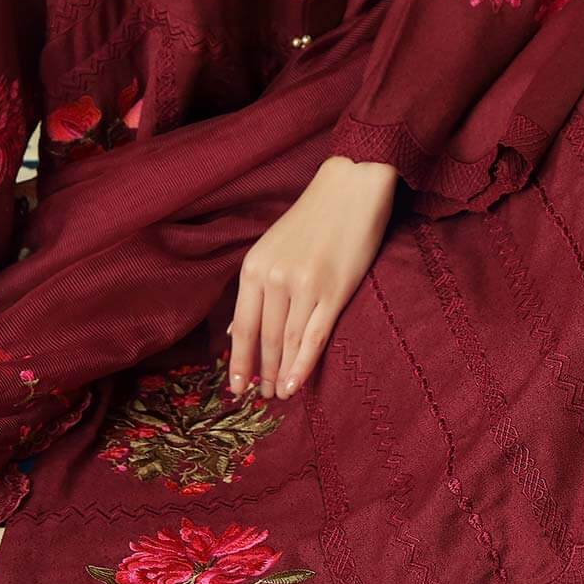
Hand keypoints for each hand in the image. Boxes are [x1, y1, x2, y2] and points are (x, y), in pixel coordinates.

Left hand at [226, 154, 397, 401]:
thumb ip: (255, 288)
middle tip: (262, 397)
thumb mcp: (272, 248)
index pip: (241, 326)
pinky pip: (314, 336)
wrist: (351, 187)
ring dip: (282, 373)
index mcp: (255, 267)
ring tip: (280, 395)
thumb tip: (232, 329)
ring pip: (287, 342)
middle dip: (262, 372)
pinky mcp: (334, 290)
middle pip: (264, 339)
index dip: (238, 361)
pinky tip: (296, 384)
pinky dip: (303, 365)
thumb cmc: (312, 218)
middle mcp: (274, 278)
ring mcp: (304, 285)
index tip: (236, 387)